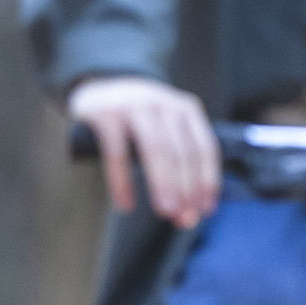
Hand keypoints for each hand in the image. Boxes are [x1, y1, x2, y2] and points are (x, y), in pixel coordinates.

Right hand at [67, 74, 219, 224]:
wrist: (98, 86)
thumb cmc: (139, 118)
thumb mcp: (167, 124)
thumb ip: (180, 154)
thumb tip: (192, 206)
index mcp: (185, 108)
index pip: (205, 146)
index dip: (208, 180)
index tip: (206, 209)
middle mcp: (162, 103)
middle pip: (181, 150)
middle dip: (187, 188)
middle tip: (185, 218)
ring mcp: (133, 106)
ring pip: (156, 148)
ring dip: (163, 183)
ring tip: (165, 211)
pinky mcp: (105, 114)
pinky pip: (117, 153)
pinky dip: (121, 182)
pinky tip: (125, 205)